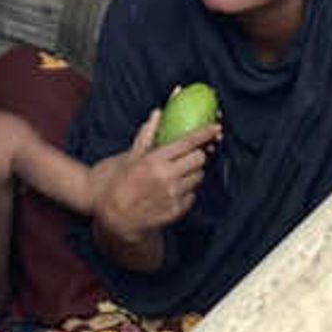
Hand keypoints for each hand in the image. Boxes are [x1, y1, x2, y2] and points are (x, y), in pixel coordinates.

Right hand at [92, 116, 217, 237]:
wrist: (115, 219)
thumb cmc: (119, 185)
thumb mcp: (130, 157)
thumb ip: (147, 134)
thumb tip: (158, 112)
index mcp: (154, 161)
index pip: (187, 142)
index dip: (205, 133)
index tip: (216, 127)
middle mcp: (167, 178)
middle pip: (199, 159)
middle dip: (198, 155)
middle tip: (189, 156)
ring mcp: (173, 196)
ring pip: (198, 177)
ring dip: (193, 173)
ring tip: (177, 175)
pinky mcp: (177, 211)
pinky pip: (193, 195)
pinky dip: (187, 190)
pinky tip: (173, 191)